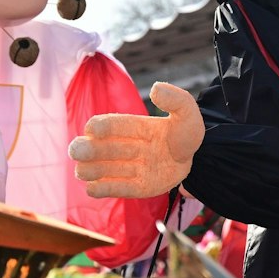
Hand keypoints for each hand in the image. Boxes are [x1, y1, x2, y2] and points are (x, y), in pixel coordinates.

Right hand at [71, 83, 203, 197]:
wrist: (202, 159)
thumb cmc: (188, 133)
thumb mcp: (187, 112)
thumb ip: (175, 99)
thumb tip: (155, 88)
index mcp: (135, 127)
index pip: (112, 125)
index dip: (100, 126)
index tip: (93, 130)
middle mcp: (128, 147)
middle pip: (102, 148)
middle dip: (87, 149)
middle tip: (76, 151)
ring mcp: (132, 168)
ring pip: (105, 169)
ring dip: (91, 170)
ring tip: (81, 171)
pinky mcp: (138, 187)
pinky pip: (118, 189)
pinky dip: (104, 188)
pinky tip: (92, 188)